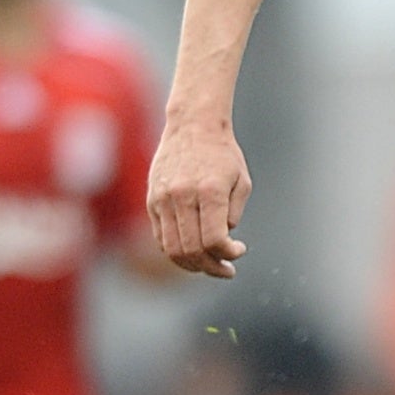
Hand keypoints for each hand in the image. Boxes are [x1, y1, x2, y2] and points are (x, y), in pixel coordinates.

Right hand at [146, 113, 250, 276]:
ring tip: (208, 264)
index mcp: (209, 190)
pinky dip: (176, 251)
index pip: (214, 239)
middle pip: (192, 249)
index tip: (239, 251)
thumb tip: (222, 241)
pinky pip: (161, 238)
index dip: (228, 254)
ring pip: (173, 249)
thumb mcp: (241, 181)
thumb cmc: (222, 154)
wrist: (192, 125)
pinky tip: (192, 250)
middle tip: (226, 269)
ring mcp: (163, 199)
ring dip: (192, 265)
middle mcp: (183, 195)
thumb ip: (233, 213)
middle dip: (211, 267)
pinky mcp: (152, 201)